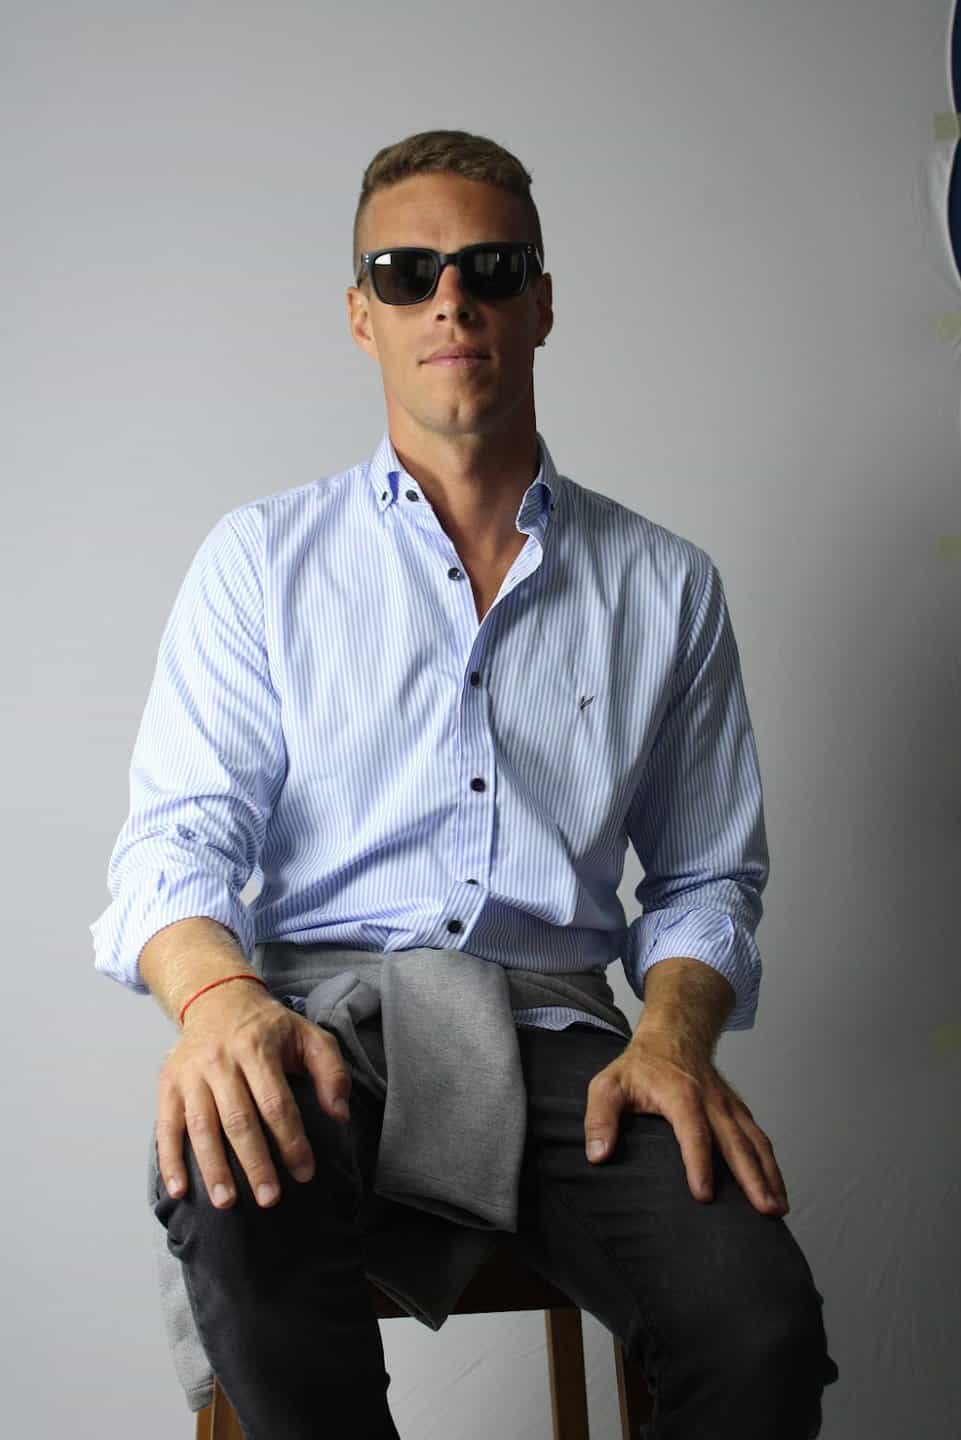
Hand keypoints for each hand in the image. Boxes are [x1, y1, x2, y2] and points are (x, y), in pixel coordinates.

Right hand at [155, 986, 352, 1211]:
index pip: (276, 1103)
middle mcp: (220, 1060)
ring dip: (213, 1168)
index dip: (291, 1140)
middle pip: (238, 1119)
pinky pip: (166, 1126)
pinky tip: (179, 1190)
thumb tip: (339, 1114)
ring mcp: (191, 1074)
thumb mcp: (308, 1036)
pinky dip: (169, 1160)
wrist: (217, 998)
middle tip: (269, 1198)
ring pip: (201, 1126)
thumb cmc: (269, 1027)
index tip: (305, 1173)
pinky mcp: (168, 1084)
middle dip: (255, 1163)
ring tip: (226, 1202)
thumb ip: (331, 1071)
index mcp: (257, 1048)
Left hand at [582, 1028, 788, 1215]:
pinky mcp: (737, 1110)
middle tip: (765, 1210)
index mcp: (680, 1094)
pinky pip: (758, 1137)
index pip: (693, 1132)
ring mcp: (728, 1106)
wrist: (675, 1031)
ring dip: (769, 1174)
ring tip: (779, 1208)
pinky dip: (770, 1163)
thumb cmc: (640, 1065)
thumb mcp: (609, 1084)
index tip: (704, 1195)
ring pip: (754, 1141)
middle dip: (752, 1177)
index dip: (698, 1164)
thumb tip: (598, 1155)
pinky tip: (777, 1188)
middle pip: (736, 1142)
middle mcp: (711, 1101)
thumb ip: (600, 1118)